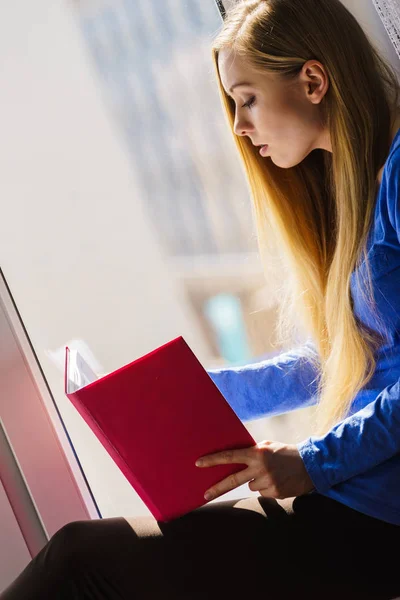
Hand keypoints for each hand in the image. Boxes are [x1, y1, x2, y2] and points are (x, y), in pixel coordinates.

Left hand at [195, 440, 314, 501]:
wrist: (311, 464)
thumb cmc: (286, 452)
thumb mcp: (268, 446)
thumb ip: (252, 451)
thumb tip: (234, 458)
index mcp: (257, 453)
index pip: (230, 456)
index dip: (213, 460)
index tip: (198, 464)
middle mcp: (260, 468)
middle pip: (233, 480)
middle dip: (217, 488)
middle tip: (204, 495)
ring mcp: (268, 482)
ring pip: (250, 486)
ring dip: (256, 481)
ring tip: (272, 473)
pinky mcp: (275, 493)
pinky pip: (262, 493)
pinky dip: (267, 488)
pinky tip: (278, 480)